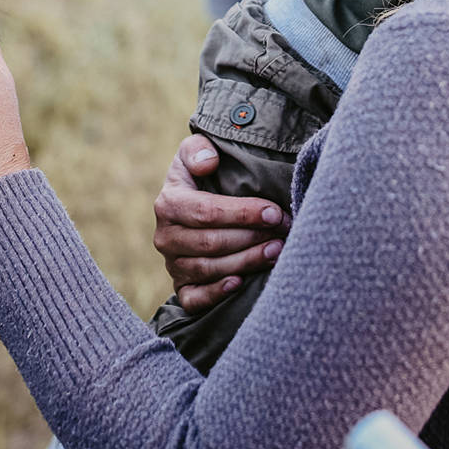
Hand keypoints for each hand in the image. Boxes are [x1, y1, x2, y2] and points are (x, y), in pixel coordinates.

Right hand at [152, 135, 288, 310]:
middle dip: (251, 237)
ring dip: (246, 261)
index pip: (207, 212)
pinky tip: (240, 284)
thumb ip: (198, 149)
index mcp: (168, 204)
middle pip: (212, 243)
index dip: (242, 213)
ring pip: (209, 269)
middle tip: (283, 232)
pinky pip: (194, 298)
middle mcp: (165, 237)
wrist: (193, 208)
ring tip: (276, 251)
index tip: (274, 211)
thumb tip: (208, 162)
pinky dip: (216, 293)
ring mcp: (173, 265)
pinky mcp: (182, 287)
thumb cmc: (201, 178)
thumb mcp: (194, 154)